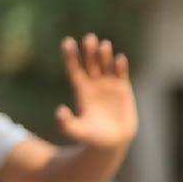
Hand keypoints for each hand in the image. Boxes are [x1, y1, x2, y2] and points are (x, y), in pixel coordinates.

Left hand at [55, 35, 135, 149]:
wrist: (112, 143)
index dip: (70, 56)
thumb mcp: (77, 131)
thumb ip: (66, 123)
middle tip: (89, 38)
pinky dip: (121, 66)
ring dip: (105, 54)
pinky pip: (121, 74)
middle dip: (89, 50)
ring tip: (104, 45)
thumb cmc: (92, 137)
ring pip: (106, 64)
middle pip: (90, 62)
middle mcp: (94, 83)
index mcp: (81, 89)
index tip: (68, 42)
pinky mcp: (123, 89)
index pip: (74, 68)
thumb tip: (59, 110)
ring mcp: (109, 84)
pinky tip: (120, 58)